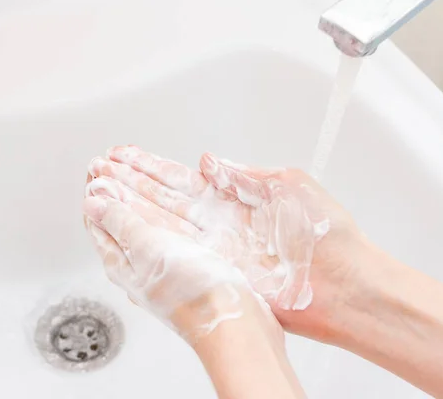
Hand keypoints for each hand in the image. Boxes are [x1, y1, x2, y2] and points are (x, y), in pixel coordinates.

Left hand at [82, 185, 275, 340]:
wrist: (232, 320)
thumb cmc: (191, 290)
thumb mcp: (148, 247)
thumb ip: (121, 222)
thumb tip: (92, 203)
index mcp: (120, 262)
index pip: (97, 221)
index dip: (95, 192)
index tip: (96, 167)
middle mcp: (138, 266)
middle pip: (118, 221)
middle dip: (113, 191)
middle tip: (110, 164)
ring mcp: (163, 267)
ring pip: (144, 224)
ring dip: (137, 197)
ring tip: (133, 173)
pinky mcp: (186, 267)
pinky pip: (168, 232)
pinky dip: (163, 211)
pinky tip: (171, 204)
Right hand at [88, 146, 362, 340]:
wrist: (344, 286)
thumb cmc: (328, 236)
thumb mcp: (290, 185)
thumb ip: (246, 174)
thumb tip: (209, 162)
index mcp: (235, 199)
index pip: (180, 178)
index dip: (150, 166)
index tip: (124, 156)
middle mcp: (218, 224)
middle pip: (162, 198)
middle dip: (128, 182)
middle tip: (98, 168)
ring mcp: (212, 249)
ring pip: (159, 222)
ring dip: (128, 205)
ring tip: (98, 190)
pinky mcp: (214, 273)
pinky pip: (173, 253)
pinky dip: (145, 239)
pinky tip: (121, 226)